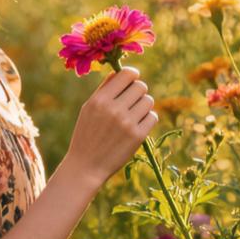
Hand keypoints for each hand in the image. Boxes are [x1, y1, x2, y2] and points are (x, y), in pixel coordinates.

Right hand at [65, 66, 157, 185]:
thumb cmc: (86, 134)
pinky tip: (137, 125)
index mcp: (100, 100)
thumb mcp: (88, 109)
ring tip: (133, 114)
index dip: (132, 75)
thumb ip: (103, 90)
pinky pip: (153, 117)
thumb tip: (118, 73)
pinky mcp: (138, 136)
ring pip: (148, 101)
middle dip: (138, 91)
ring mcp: (127, 123)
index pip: (126, 74)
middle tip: (132, 100)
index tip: (132, 80)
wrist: (86, 165)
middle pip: (141, 87)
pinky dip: (147, 119)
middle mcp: (114, 109)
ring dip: (143, 105)